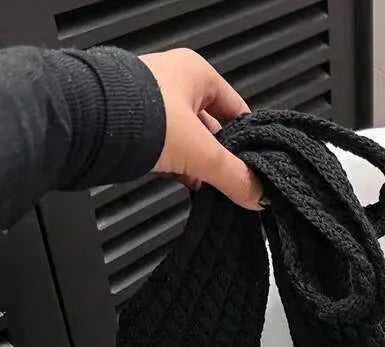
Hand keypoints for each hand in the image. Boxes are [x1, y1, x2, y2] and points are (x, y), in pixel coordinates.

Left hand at [139, 48, 261, 208]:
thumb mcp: (201, 151)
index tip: (255, 167)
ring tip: (208, 187)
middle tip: (231, 183)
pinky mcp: (134, 125)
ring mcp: (153, 104)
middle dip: (220, 158)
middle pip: (212, 128)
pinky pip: (165, 149)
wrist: (88, 124)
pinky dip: (176, 167)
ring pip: (188, 141)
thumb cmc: (144, 117)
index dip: (247, 139)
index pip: (237, 108)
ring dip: (197, 166)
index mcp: (197, 73)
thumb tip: (257, 195)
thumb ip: (233, 175)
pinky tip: (184, 184)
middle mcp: (174, 83)